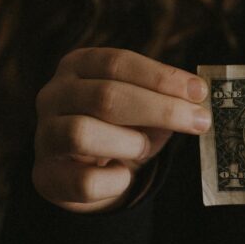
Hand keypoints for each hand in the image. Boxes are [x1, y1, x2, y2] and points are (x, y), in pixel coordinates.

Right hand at [33, 47, 209, 213]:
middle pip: (105, 96)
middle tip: (200, 122)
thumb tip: (197, 101)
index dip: (161, 77)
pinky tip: (124, 175)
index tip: (199, 92)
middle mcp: (54, 95)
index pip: (118, 62)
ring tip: (144, 148)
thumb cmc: (120, 130)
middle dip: (161, 109)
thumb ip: (165, 100)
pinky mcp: (45, 176)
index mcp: (78, 66)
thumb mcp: (143, 108)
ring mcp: (44, 135)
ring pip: (82, 134)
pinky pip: (84, 181)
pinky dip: (115, 181)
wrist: (86, 174)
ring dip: (129, 143)